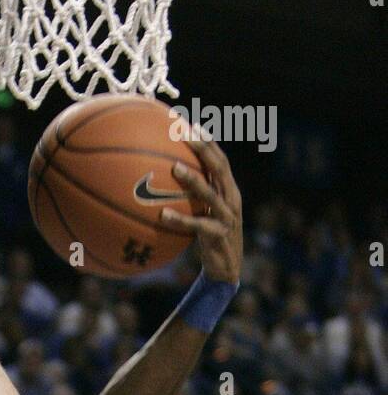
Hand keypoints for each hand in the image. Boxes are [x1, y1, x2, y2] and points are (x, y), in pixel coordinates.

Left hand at [159, 136, 241, 284]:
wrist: (225, 271)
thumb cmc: (209, 240)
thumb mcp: (204, 214)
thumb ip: (192, 198)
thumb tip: (164, 183)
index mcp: (229, 190)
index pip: (220, 159)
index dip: (207, 141)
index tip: (189, 123)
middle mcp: (231, 199)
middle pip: (220, 167)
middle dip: (203, 148)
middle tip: (183, 133)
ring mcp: (227, 217)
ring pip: (211, 194)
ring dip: (193, 179)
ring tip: (173, 167)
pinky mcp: (219, 236)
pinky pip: (198, 226)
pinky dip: (180, 220)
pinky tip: (162, 215)